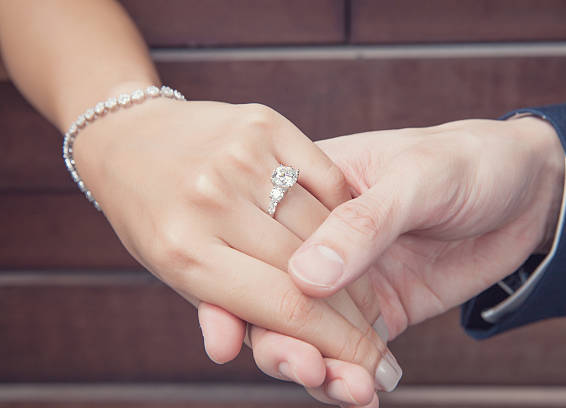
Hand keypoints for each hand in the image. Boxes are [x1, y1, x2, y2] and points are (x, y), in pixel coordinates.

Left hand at [71, 91, 398, 400]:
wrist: (134, 136)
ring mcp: (241, 157)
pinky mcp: (264, 124)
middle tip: (381, 348)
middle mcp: (213, 200)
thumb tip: (231, 352)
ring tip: (370, 306)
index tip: (370, 371)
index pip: (285, 309)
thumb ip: (217, 307)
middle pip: (311, 273)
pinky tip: (353, 246)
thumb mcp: (173, 270)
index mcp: (183, 251)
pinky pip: (326, 180)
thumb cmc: (156, 215)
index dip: (339, 346)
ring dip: (358, 277)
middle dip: (357, 323)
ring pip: (326, 228)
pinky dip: (345, 217)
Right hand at [200, 117, 563, 406]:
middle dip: (276, 340)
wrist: (525, 190)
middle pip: (271, 296)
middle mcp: (317, 238)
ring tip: (343, 387)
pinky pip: (350, 349)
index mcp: (308, 190)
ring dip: (314, 367)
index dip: (230, 291)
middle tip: (303, 366)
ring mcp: (346, 279)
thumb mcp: (418, 177)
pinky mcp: (378, 310)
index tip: (224, 338)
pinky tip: (364, 391)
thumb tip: (305, 277)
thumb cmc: (466, 161)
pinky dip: (349, 376)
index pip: (254, 242)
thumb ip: (363, 223)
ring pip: (306, 332)